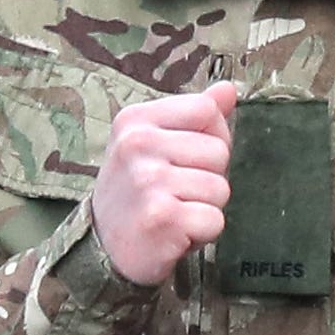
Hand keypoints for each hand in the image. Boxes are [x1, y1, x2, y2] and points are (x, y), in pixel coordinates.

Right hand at [94, 82, 236, 285]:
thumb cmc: (139, 191)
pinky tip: (176, 232)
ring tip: (175, 211)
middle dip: (208, 177)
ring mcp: (149, 180)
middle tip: (176, 192)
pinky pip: (215, 220)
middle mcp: (138, 144)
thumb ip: (195, 114)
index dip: (211, 137)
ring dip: (206, 207)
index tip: (185, 157)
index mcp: (137, 119)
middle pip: (219, 151)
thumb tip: (229, 88)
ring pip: (221, 188)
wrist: (106, 246)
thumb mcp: (155, 143)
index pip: (206, 110)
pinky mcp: (163, 217)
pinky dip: (203, 233)